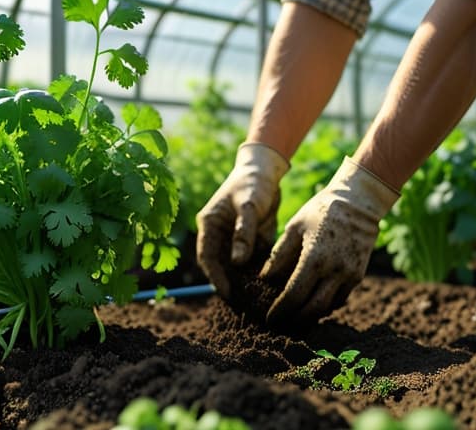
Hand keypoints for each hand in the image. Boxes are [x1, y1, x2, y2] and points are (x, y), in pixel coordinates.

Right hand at [196, 142, 288, 297]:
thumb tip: (237, 262)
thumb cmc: (253, 183)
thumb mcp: (249, 205)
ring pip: (235, 267)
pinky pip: (251, 262)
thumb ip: (244, 233)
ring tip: (255, 302)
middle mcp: (218, 235)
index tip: (227, 293)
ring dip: (244, 282)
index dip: (215, 276)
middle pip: (220, 266)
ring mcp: (234, 239)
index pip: (207, 256)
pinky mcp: (250, 242)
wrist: (267, 171)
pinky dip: (257, 274)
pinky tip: (268, 288)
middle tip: (242, 306)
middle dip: (229, 285)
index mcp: (209, 225)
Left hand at [260, 156, 398, 325]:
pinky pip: (340, 298)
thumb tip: (264, 279)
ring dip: (311, 315)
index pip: (294, 295)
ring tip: (294, 317)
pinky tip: (312, 303)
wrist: (358, 203)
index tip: (270, 318)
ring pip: (329, 307)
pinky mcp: (358, 275)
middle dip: (295, 320)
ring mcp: (349, 274)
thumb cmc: (320, 211)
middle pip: (313, 308)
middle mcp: (335, 270)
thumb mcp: (294, 228)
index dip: (281, 311)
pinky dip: (326, 305)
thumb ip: (279, 255)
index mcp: (314, 258)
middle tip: (281, 324)